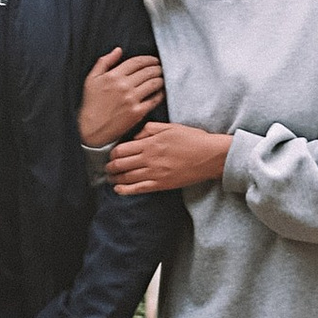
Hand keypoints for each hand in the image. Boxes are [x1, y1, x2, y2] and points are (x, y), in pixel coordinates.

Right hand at [79, 47, 164, 146]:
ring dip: (161, 79)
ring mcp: (132, 99)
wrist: (91, 128)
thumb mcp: (91, 79)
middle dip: (157, 68)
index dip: (148, 59)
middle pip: (148, 71)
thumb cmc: (91, 103)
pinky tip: (161, 92)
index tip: (154, 60)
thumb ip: (104, 62)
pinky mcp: (137, 112)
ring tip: (162, 78)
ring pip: (154, 83)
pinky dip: (160, 94)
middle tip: (161, 68)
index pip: (137, 62)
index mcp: (113, 76)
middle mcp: (124, 86)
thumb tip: (118, 50)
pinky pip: (155, 99)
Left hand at [106, 123, 231, 194]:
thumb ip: (149, 129)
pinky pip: (138, 189)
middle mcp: (149, 159)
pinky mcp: (162, 184)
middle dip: (110, 167)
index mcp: (150, 143)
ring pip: (127, 177)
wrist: (210, 156)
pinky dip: (125, 190)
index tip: (110, 155)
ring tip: (110, 178)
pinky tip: (118, 190)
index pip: (121, 149)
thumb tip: (135, 137)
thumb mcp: (170, 127)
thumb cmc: (192, 139)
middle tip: (106, 168)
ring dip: (115, 178)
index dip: (112, 153)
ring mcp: (155, 173)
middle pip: (120, 164)